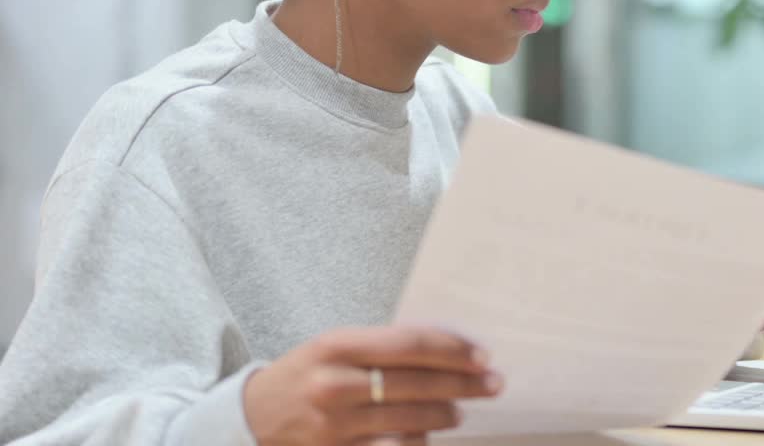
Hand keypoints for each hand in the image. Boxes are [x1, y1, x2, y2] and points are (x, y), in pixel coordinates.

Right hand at [243, 325, 501, 444]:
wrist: (251, 416)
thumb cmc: (307, 373)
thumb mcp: (336, 347)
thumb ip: (384, 348)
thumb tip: (449, 350)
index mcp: (338, 345)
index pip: (411, 344)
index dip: (454, 350)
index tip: (484, 355)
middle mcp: (335, 383)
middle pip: (416, 383)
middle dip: (463, 383)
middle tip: (494, 384)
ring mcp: (334, 424)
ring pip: (408, 421)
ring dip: (444, 415)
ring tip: (461, 410)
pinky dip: (415, 441)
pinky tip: (428, 435)